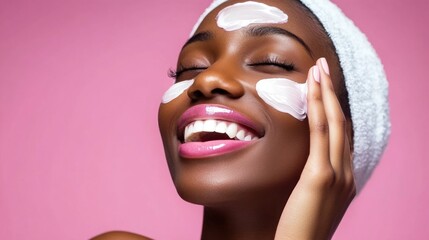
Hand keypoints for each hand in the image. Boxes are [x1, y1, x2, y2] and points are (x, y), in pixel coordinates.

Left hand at [275, 58, 355, 239]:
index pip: (341, 136)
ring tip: (319, 69)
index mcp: (345, 179)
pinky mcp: (320, 177)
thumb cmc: (300, 231)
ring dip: (326, 92)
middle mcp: (346, 174)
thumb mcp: (311, 203)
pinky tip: (311, 88)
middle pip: (341, 123)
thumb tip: (307, 168)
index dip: (334, 109)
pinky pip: (319, 134)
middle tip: (323, 68)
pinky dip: (316, 108)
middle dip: (332, 93)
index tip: (324, 88)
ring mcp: (337, 174)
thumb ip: (314, 182)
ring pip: (334, 123)